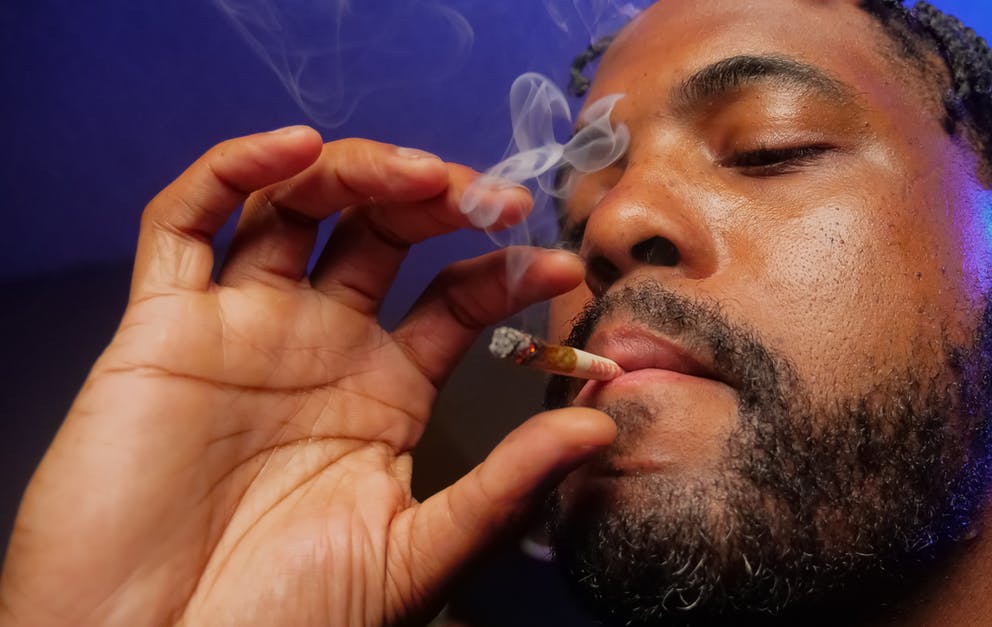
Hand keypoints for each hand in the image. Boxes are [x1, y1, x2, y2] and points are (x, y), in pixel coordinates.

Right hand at [0, 127, 614, 625]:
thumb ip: (506, 487)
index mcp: (382, 392)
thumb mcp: (416, 554)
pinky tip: (294, 151)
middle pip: (379, 232)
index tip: (558, 266)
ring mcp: (241, 330)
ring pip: (294, 207)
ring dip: (357, 169)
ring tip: (418, 176)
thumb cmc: (283, 623)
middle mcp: (317, 347)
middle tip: (493, 199)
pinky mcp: (162, 329)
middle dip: (438, 198)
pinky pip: (185, 223)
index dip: (504, 271)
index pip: (454, 298)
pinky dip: (232, 172)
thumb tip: (600, 424)